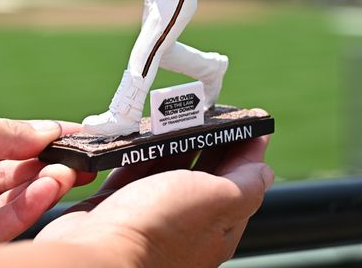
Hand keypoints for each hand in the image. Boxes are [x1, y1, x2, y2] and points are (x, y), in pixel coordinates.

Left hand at [0, 111, 94, 264]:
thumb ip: (5, 135)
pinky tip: (49, 187)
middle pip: (6, 176)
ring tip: (71, 170)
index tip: (72, 134)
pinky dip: (26, 207)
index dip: (33, 139)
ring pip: (6, 203)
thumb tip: (48, 129)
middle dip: (44, 164)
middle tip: (80, 155)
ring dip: (41, 186)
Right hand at [35, 126, 273, 267]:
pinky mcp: (114, 206)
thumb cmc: (159, 229)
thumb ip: (246, 184)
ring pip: (165, 169)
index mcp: (216, 227)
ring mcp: (148, 215)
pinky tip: (140, 133)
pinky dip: (137, 150)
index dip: (246, 149)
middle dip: (209, 139)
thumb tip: (264, 169)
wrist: (97, 254)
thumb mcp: (217, 200)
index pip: (241, 182)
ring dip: (172, 141)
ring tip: (174, 113)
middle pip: (203, 173)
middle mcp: (184, 224)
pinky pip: (130, 171)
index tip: (247, 118)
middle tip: (208, 108)